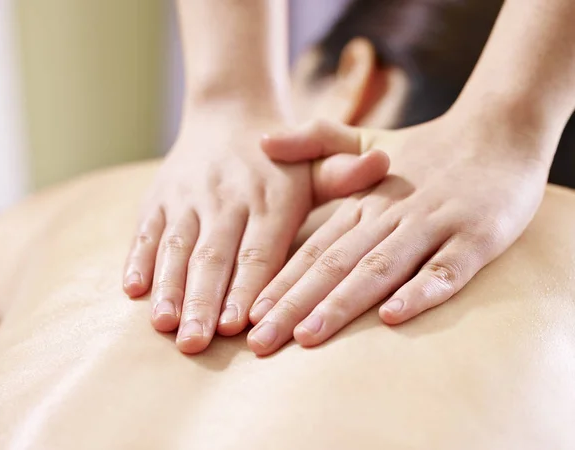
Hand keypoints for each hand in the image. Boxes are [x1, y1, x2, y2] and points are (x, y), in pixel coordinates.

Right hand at [122, 110, 388, 353]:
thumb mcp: (318, 159)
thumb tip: (384, 162)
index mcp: (270, 196)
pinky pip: (146, 229)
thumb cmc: (282, 158)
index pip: (259, 250)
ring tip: (164, 325)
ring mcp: (189, 196)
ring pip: (177, 245)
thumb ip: (344, 171)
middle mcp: (227, 197)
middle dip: (203, 300)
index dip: (248, 287)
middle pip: (214, 255)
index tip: (238, 325)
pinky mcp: (160, 196)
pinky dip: (139, 258)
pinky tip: (134, 290)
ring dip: (169, 286)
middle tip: (196, 343)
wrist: (229, 111)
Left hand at [247, 116, 550, 355]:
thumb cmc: (427, 150)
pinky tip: (392, 317)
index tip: (247, 316)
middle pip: (335, 264)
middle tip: (259, 342)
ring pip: (380, 268)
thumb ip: (315, 141)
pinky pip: (446, 269)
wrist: (500, 129)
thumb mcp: (366, 142)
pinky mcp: (476, 236)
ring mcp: (433, 225)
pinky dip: (420, 292)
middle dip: (294, 305)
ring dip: (342, 303)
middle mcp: (390, 214)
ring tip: (307, 336)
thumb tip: (261, 141)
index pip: (313, 247)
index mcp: (362, 202)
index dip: (279, 282)